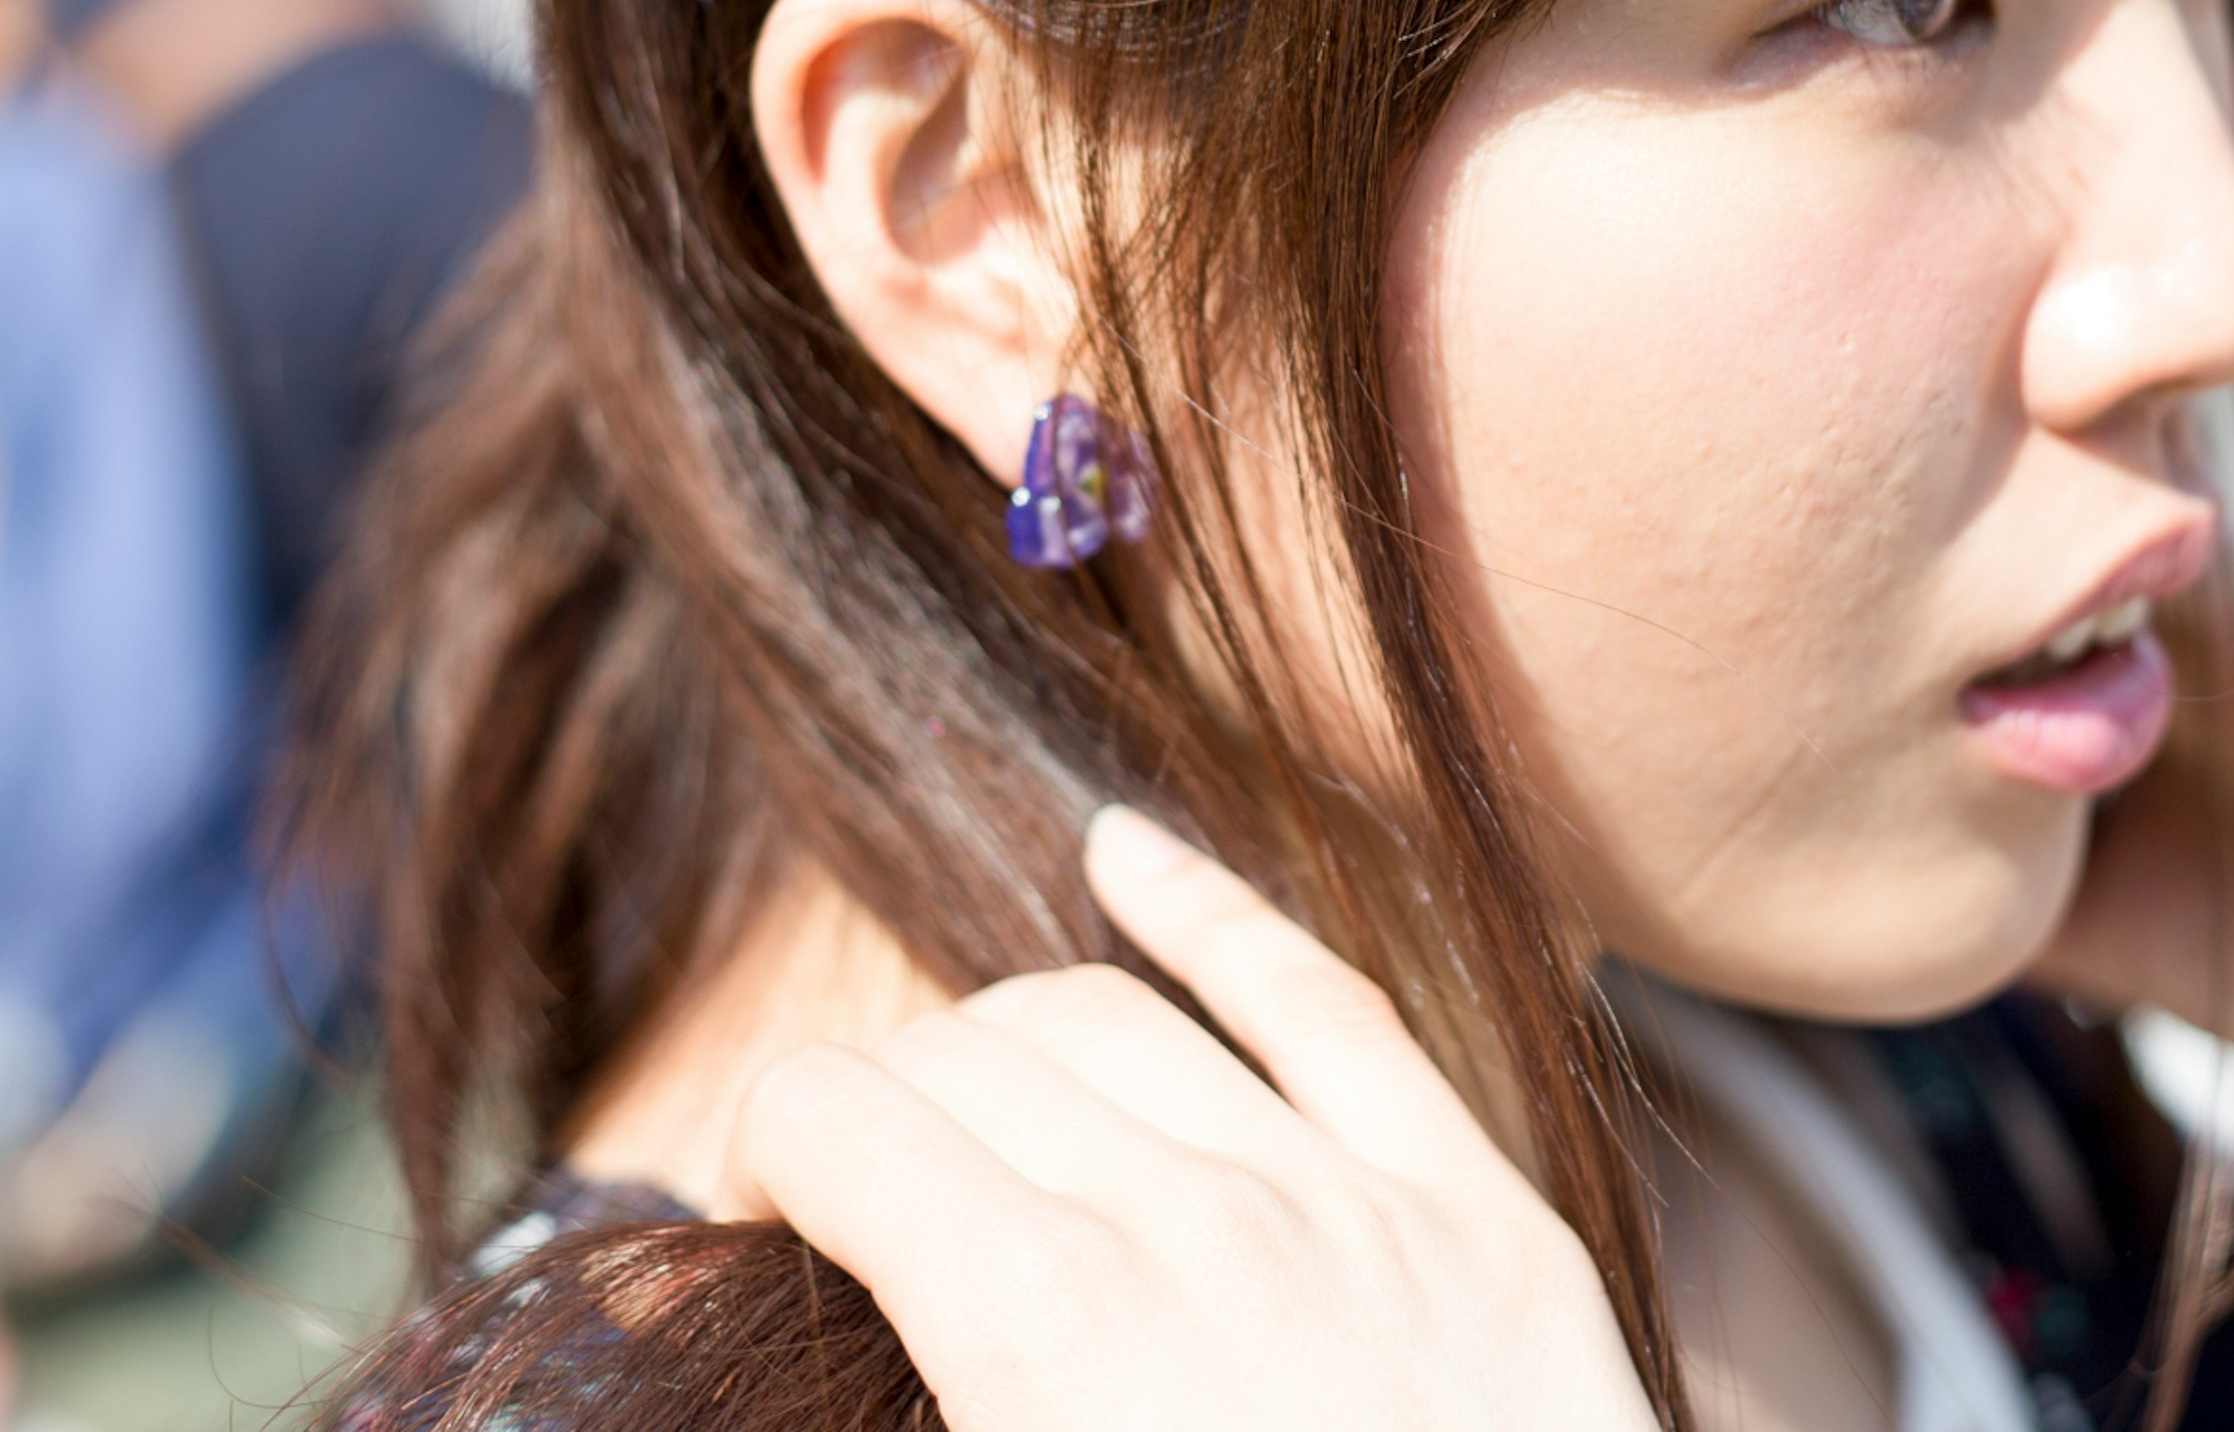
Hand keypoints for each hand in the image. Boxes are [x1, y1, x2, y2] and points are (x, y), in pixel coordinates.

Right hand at [738, 806, 1659, 1431]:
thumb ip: (893, 1422)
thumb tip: (753, 1377)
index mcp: (1045, 1334)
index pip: (833, 1119)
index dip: (765, 1161)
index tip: (768, 1229)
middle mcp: (1192, 1224)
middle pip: (963, 1057)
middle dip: (884, 1112)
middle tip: (875, 1206)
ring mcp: (1353, 1203)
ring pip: (1115, 1016)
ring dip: (1008, 1042)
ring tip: (976, 1112)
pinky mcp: (1481, 1216)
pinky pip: (1328, 1003)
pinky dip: (1210, 914)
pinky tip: (1124, 859)